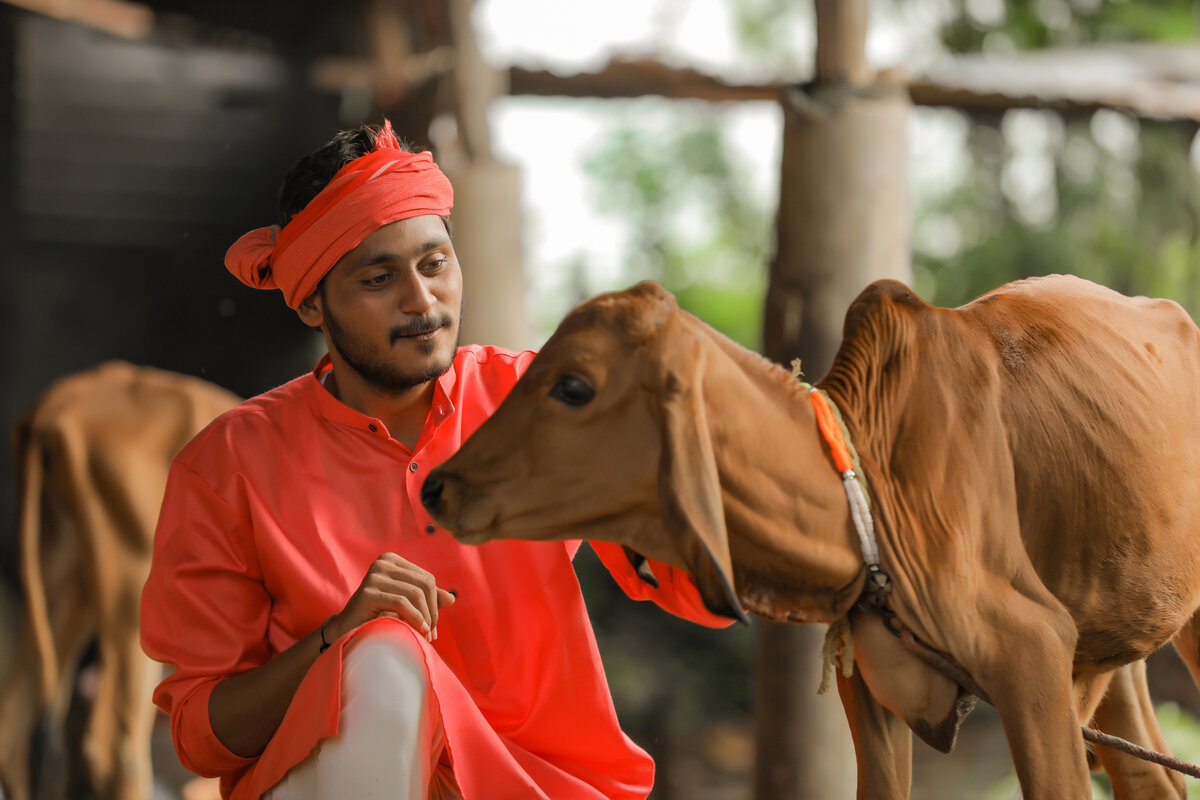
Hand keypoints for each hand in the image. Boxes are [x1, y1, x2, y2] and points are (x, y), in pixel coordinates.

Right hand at [328, 552, 456, 643]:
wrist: (346, 630)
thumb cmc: (378, 616)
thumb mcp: (406, 604)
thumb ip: (427, 599)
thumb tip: (453, 599)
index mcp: (392, 560)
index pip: (426, 579)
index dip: (435, 603)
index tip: (433, 626)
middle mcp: (382, 562)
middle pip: (423, 584)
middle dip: (431, 611)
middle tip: (431, 633)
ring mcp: (373, 575)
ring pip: (415, 594)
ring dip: (425, 618)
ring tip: (425, 635)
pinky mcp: (367, 592)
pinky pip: (401, 603)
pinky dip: (415, 617)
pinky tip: (418, 631)